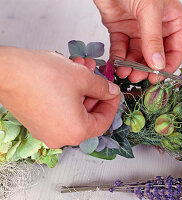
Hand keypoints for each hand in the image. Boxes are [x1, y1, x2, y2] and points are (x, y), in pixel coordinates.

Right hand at [0, 47, 120, 147]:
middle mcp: (61, 137)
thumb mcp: (82, 77)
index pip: (103, 121)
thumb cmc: (41, 75)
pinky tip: (69, 77)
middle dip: (94, 92)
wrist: (5, 71)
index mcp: (75, 131)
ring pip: (74, 110)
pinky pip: (61, 110)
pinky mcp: (37, 122)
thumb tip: (111, 92)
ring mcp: (47, 131)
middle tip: (98, 76)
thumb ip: (103, 88)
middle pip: (88, 115)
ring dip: (81, 90)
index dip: (112, 105)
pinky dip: (68, 95)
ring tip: (83, 69)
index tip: (113, 92)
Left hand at [94, 0, 181, 82]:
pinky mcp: (121, 29)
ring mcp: (138, 29)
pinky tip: (117, 65)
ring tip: (125, 73)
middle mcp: (156, 27)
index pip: (176, 50)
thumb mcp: (150, 10)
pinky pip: (121, 48)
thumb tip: (158, 65)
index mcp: (172, 20)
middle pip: (154, 56)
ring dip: (131, 66)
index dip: (168, 66)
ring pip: (137, 55)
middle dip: (146, 69)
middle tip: (138, 77)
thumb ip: (154, 39)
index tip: (157, 78)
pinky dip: (119, 58)